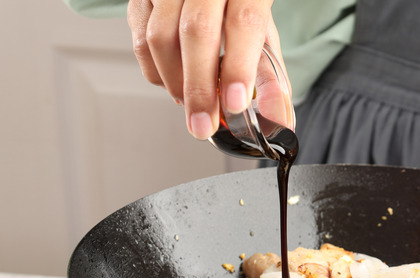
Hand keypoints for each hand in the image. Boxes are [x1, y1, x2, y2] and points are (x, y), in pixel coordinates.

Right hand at [127, 0, 284, 139]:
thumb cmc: (239, 10)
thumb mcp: (263, 37)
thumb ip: (271, 79)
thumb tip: (279, 119)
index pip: (242, 23)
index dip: (238, 67)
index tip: (234, 104)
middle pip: (196, 31)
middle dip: (199, 87)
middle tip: (205, 124)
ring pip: (160, 37)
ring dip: (176, 83)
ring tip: (192, 104)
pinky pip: (141, 42)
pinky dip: (157, 74)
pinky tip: (175, 83)